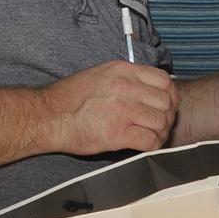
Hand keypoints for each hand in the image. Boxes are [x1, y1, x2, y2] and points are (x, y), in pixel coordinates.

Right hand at [38, 60, 178, 154]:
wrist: (48, 116)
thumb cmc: (70, 97)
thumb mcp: (101, 74)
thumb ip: (126, 78)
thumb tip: (148, 88)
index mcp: (123, 71)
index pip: (163, 80)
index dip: (170, 94)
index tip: (166, 104)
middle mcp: (126, 88)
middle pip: (166, 102)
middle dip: (168, 115)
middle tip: (162, 123)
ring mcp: (122, 110)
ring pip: (161, 122)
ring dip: (161, 132)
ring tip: (154, 136)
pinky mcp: (117, 133)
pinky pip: (149, 141)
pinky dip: (153, 146)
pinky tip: (147, 146)